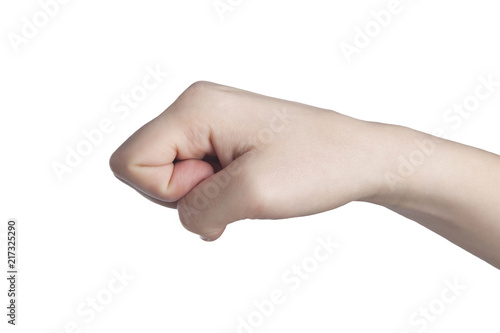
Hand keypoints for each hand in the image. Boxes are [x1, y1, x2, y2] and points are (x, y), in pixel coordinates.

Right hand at [109, 81, 387, 239]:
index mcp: (195, 108)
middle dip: (185, 193)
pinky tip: (243, 192)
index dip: (166, 189)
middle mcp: (196, 108)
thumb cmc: (319, 165)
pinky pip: (192, 175)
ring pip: (169, 176)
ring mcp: (209, 122)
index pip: (130, 161)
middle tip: (235, 185)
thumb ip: (196, 210)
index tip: (216, 183)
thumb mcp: (251, 194)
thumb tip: (189, 217)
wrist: (358, 159)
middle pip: (146, 168)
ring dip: (204, 196)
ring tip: (246, 187)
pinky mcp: (222, 139)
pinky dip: (213, 195)